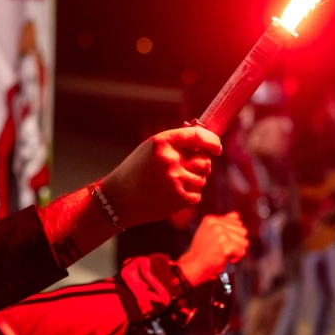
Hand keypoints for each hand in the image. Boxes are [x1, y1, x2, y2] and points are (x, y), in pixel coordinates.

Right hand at [100, 126, 220, 226]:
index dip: (212, 140)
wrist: (118, 199)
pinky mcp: (179, 199)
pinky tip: (171, 195)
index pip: (198, 136)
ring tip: (173, 184)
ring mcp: (175, 180)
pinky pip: (197, 195)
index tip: (216, 146)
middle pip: (204, 160)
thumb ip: (175, 143)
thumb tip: (205, 139)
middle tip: (188, 169)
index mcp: (162, 142)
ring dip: (193, 182)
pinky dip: (188, 196)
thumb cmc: (136, 171)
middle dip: (201, 165)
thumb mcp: (150, 149)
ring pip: (202, 179)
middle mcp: (170, 159)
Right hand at [177, 212, 248, 285]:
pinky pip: (241, 251)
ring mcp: (220, 234)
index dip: (233, 235)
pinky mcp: (225, 245)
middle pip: (243, 231)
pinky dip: (236, 258)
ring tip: (223, 254)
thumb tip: (237, 215)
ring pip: (244, 241)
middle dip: (236, 243)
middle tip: (222, 249)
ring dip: (236, 251)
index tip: (221, 243)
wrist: (193, 267)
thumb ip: (223, 223)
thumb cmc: (202, 253)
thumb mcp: (210, 232)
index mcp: (211, 219)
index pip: (237, 222)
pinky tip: (224, 259)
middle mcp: (215, 223)